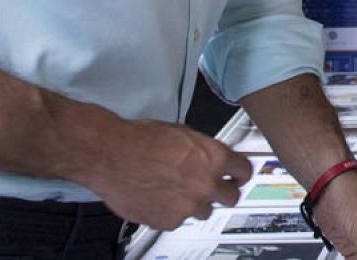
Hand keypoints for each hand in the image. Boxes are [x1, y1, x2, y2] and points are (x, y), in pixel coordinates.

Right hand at [76, 118, 251, 231]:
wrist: (111, 155)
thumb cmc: (140, 140)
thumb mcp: (183, 134)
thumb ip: (203, 151)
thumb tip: (210, 157)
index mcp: (215, 158)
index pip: (245, 171)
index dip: (240, 173)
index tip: (237, 176)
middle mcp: (206, 184)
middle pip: (231, 197)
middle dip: (224, 192)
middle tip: (213, 189)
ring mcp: (188, 205)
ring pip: (204, 211)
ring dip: (196, 204)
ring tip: (178, 193)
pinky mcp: (168, 221)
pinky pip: (178, 221)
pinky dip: (171, 213)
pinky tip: (160, 200)